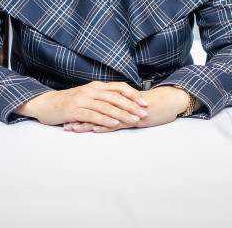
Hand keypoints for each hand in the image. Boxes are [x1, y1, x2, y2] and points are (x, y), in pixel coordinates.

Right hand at [15, 81, 148, 130]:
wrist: (45, 104)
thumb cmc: (68, 102)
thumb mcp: (86, 96)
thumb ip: (101, 98)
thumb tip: (121, 102)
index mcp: (95, 86)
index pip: (118, 87)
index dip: (133, 94)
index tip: (144, 102)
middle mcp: (90, 90)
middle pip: (115, 97)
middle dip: (131, 105)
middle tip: (143, 113)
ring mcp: (82, 100)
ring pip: (106, 106)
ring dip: (122, 114)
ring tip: (134, 120)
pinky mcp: (74, 110)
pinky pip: (93, 115)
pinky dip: (105, 119)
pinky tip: (114, 124)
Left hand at [63, 86, 192, 132]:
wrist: (167, 102)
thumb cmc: (149, 107)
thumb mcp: (130, 109)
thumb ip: (117, 111)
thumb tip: (104, 117)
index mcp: (115, 101)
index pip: (94, 106)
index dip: (80, 112)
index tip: (66, 118)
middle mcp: (118, 104)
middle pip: (94, 111)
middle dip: (79, 118)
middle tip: (65, 124)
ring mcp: (125, 111)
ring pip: (103, 117)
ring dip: (88, 123)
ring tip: (74, 129)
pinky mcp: (134, 118)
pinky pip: (119, 122)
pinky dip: (106, 126)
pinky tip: (96, 129)